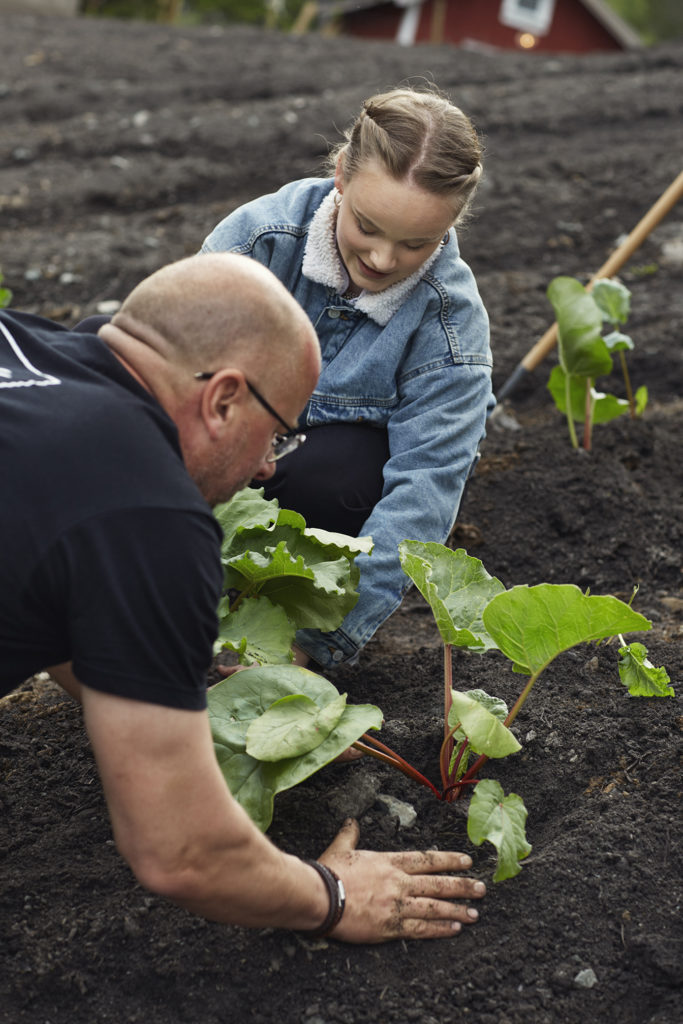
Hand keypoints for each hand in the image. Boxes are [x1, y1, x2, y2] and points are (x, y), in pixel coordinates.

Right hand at [318, 818, 484, 942]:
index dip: (449, 860)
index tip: (467, 860)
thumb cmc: (328, 873)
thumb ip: (350, 835)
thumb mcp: (341, 848)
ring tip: (474, 913)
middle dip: (462, 886)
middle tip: (482, 889)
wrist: (320, 898)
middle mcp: (398, 883)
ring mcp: (396, 905)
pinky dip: (438, 929)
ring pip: (434, 907)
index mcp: (389, 862)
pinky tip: (453, 929)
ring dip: (456, 910)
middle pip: (437, 883)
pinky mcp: (389, 927)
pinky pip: (420, 928)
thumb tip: (351, 822)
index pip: (426, 859)